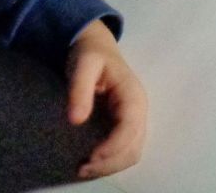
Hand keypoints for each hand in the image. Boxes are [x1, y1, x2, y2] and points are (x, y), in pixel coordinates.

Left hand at [66, 19, 147, 179]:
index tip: (90, 157)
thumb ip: (79, 89)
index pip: (130, 127)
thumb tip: (76, 120)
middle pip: (134, 146)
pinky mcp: (127, 125)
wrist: (97, 47)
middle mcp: (139, 109)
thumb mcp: (83, 65)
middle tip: (81, 168)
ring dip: (111, 166)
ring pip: (133, 152)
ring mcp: (135, 118)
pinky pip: (127, 150)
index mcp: (132, 94)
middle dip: (110, 162)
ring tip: (84, 168)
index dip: (113, 146)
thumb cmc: (90, 55)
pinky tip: (93, 162)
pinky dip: (112, 161)